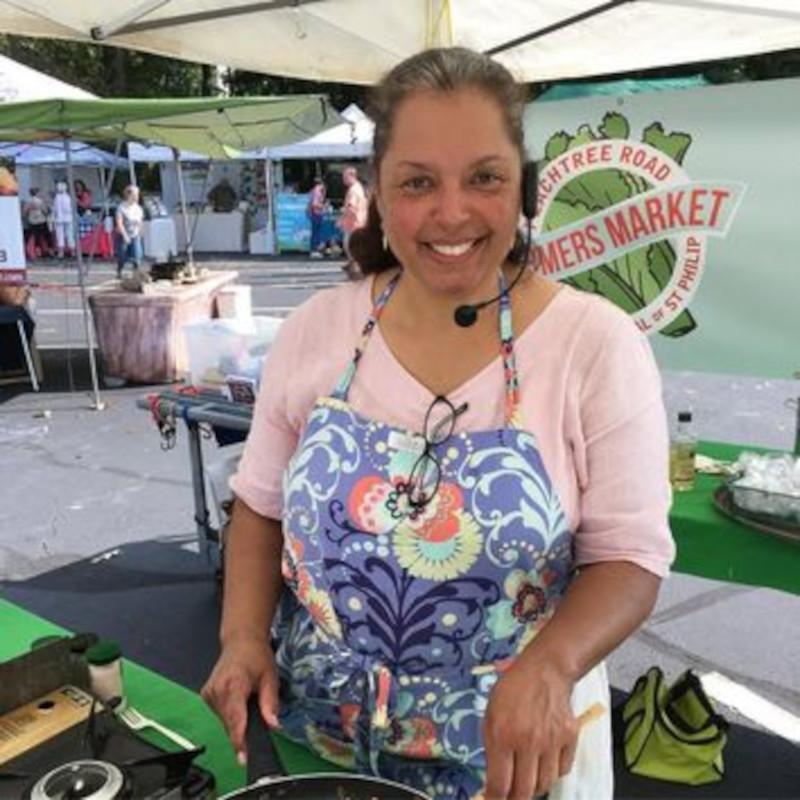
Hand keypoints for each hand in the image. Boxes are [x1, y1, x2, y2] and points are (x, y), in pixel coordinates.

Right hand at [201, 637, 279, 764]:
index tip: (243, 757)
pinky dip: (231, 714)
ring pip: (224, 721)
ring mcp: (209, 693)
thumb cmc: (256, 656)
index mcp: (233, 684)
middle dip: (244, 729)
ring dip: (237, 720)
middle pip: (230, 723)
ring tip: (248, 700)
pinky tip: (238, 700)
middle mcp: (217, 690)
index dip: (240, 740)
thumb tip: (273, 725)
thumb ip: (271, 703)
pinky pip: (220, 714)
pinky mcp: (206, 695)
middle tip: (258, 717)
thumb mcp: (270, 678)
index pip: (234, 718)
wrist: (241, 640)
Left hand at [482, 660, 576, 798]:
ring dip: (534, 787)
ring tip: (526, 778)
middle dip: (514, 799)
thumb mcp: (490, 714)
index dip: (494, 798)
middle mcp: (528, 741)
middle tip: (510, 795)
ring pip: (545, 784)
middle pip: (524, 791)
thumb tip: (493, 778)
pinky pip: (562, 770)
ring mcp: (552, 741)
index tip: (492, 799)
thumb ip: (491, 746)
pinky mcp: (569, 738)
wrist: (544, 670)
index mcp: (503, 735)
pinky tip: (543, 762)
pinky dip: (552, 773)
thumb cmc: (513, 689)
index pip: (499, 784)